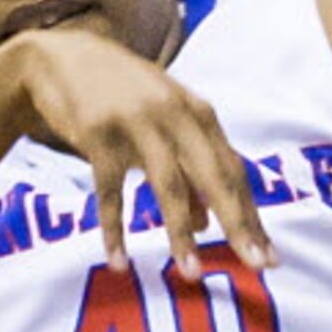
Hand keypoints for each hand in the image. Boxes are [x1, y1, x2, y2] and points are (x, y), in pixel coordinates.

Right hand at [6, 29, 274, 278]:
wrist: (60, 57)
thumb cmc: (122, 95)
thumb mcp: (163, 125)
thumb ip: (188, 169)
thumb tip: (206, 224)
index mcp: (198, 113)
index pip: (233, 172)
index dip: (251, 216)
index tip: (270, 257)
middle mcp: (175, 115)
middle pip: (214, 177)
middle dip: (237, 224)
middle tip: (256, 266)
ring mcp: (137, 122)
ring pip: (168, 185)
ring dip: (181, 233)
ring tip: (192, 273)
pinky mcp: (98, 134)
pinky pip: (111, 191)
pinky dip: (115, 229)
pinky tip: (120, 261)